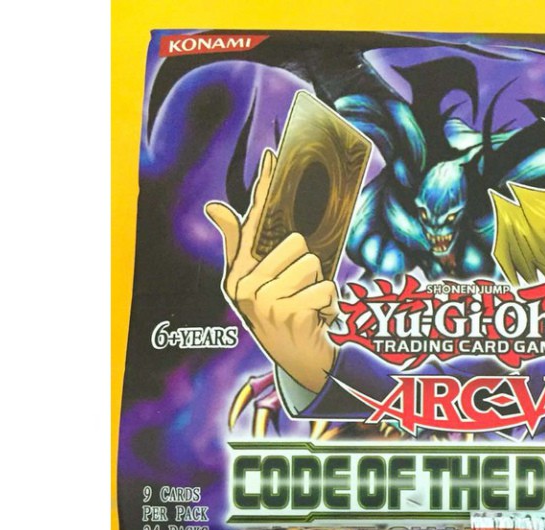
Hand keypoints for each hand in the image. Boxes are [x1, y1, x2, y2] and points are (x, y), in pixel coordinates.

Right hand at [205, 149, 338, 393]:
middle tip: (301, 291)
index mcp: (240, 272)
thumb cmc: (280, 314)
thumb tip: (214, 207)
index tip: (273, 155)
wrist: (297, 359)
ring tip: (309, 304)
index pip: (254, 221)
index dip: (265, 187)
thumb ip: (240, 246)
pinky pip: (326, 287)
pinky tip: (318, 318)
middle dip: (309, 266)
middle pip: (297, 244)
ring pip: (313, 264)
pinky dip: (330, 303)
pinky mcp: (290, 313)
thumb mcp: (257, 284)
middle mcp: (247, 285)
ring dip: (320, 285)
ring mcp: (267, 301)